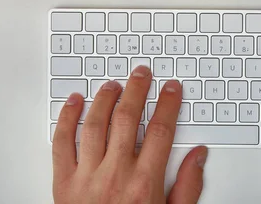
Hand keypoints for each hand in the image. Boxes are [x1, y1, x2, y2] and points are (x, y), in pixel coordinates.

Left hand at [52, 66, 206, 203]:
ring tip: (113, 84)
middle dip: (137, 90)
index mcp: (145, 183)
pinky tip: (74, 102)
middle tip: (142, 73)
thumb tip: (198, 155)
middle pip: (128, 118)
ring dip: (105, 99)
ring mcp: (86, 177)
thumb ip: (188, 186)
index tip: (171, 89)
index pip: (161, 130)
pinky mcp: (62, 183)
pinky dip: (66, 118)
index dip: (168, 104)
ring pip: (95, 124)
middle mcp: (115, 175)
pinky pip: (61, 143)